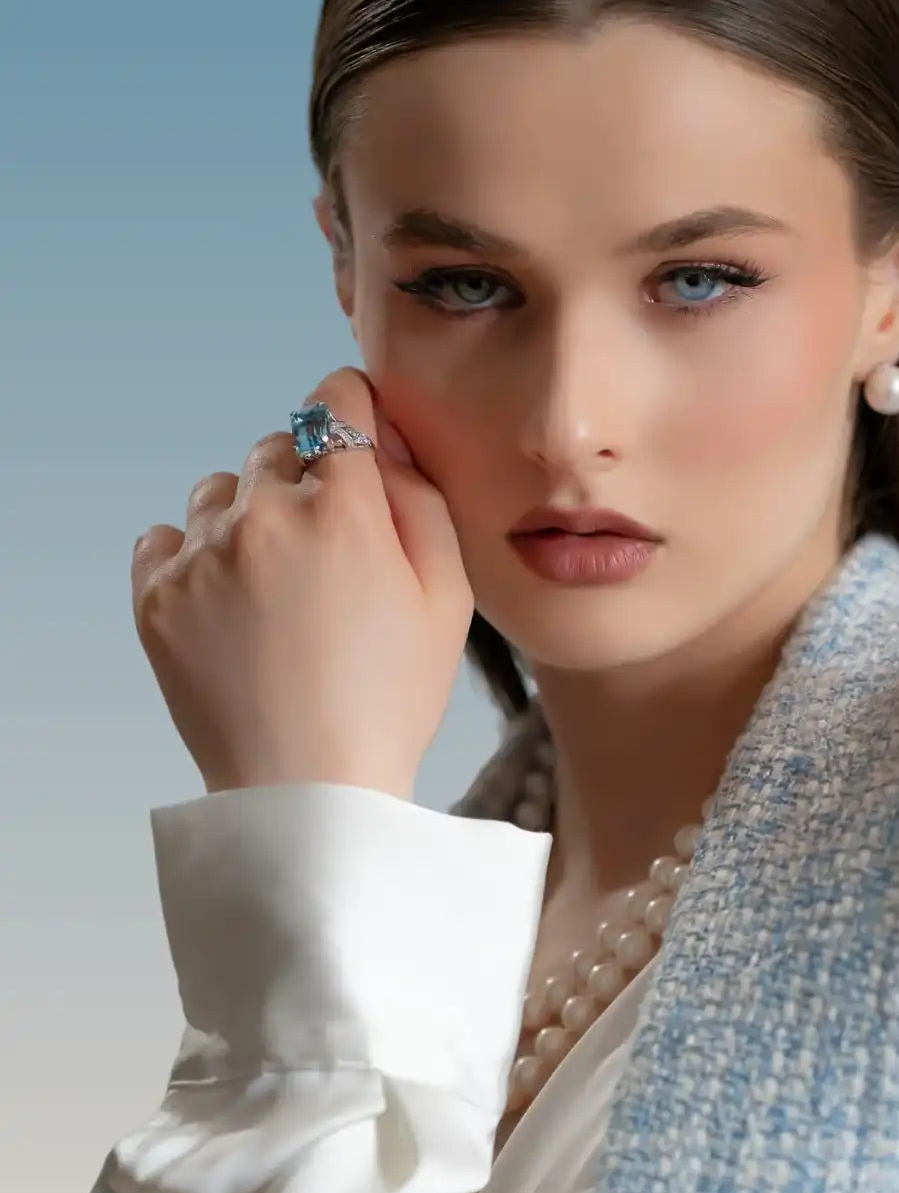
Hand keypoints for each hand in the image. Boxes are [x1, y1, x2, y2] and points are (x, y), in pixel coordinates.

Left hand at [131, 368, 471, 799]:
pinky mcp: (156, 597)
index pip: (336, 402)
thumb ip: (421, 498)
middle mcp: (263, 516)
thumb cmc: (390, 698)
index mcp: (343, 510)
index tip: (359, 446)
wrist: (307, 790)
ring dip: (249, 515)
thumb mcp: (448, 597)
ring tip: (278, 586)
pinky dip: (196, 556)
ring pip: (221, 490)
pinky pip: (166, 538)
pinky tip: (232, 605)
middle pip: (280, 446)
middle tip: (331, 552)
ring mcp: (201, 555)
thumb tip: (384, 441)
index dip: (354, 415)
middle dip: (307, 479)